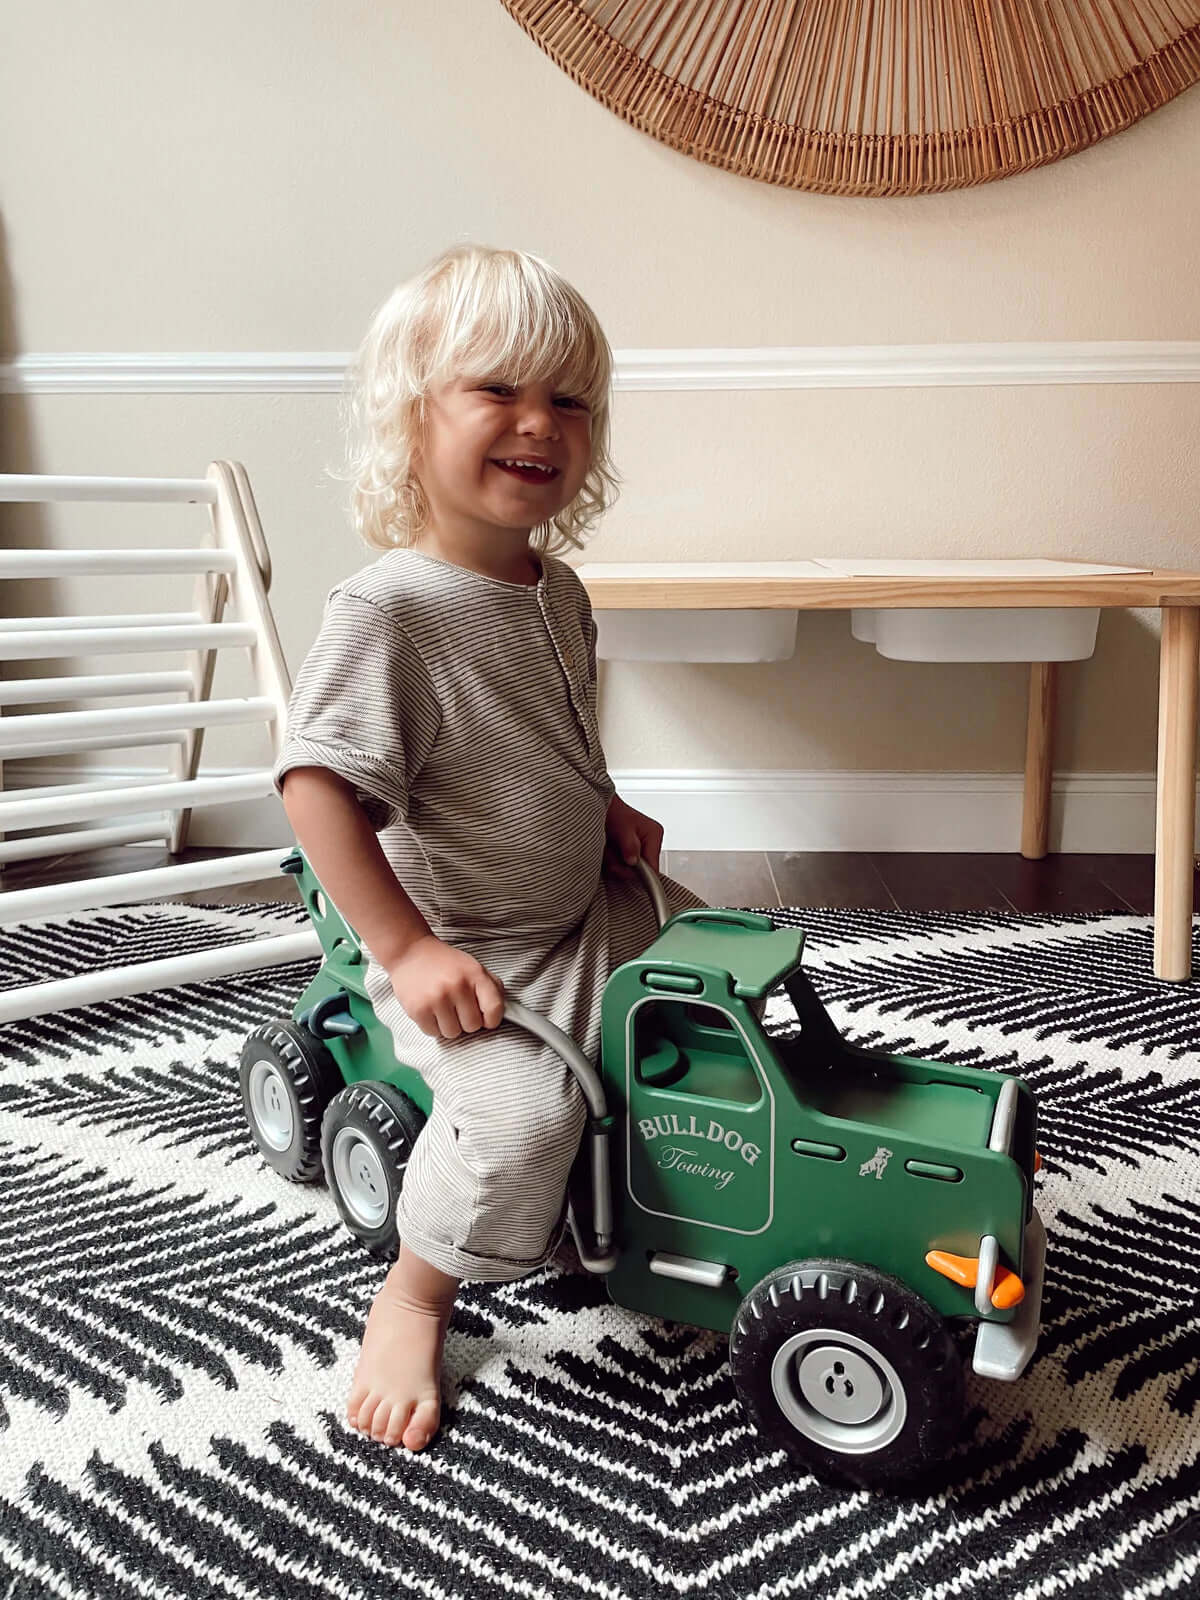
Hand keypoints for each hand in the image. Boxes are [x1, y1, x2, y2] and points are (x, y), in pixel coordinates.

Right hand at [387, 935, 505, 1039]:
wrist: (410, 951)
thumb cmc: (445, 963)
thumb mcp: (473, 967)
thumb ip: (491, 987)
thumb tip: (500, 1013)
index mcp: (475, 974)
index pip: (495, 1009)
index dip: (492, 1019)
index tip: (485, 1018)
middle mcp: (457, 986)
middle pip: (473, 1026)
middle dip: (466, 1021)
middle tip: (457, 1008)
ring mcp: (437, 998)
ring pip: (453, 1033)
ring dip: (449, 1025)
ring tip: (442, 1008)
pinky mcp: (418, 1009)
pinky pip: (433, 1033)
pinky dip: (432, 1026)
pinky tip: (430, 1009)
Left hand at [604, 793, 663, 881]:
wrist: (600, 809)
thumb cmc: (613, 812)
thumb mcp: (622, 827)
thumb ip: (630, 845)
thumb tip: (634, 861)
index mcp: (654, 835)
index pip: (653, 865)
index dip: (640, 872)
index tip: (625, 867)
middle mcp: (649, 844)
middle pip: (640, 871)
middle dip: (622, 866)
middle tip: (611, 855)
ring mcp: (638, 850)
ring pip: (628, 870)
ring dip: (614, 863)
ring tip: (608, 849)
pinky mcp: (629, 854)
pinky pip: (622, 867)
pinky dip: (612, 862)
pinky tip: (608, 852)